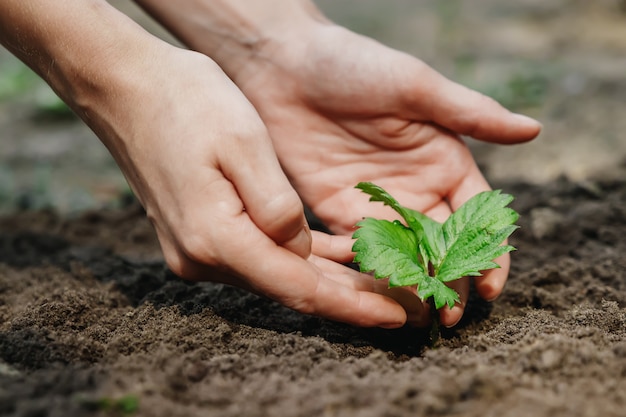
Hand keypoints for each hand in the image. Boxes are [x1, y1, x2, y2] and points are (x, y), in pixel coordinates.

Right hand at [70, 40, 408, 327]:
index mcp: (216, 238)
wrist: (128, 89)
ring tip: (381, 281)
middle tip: (403, 306)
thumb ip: (277, 207)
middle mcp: (203, 257)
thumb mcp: (244, 143)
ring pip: (279, 273)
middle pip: (291, 288)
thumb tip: (300, 249)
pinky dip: (300, 257)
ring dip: (329, 278)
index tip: (397, 317)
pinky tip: (337, 254)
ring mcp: (198, 251)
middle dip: (349, 298)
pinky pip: (262, 254)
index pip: (299, 288)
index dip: (351, 306)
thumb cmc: (188, 104)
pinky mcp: (202, 236)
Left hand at [233, 25, 541, 326]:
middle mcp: (415, 188)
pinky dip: (368, 276)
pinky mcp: (338, 212)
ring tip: (416, 319)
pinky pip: (358, 253)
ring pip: (404, 257)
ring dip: (412, 288)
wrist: (284, 68)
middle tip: (449, 318)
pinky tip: (372, 300)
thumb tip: (534, 130)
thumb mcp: (415, 87)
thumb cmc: (355, 66)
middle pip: (442, 247)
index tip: (490, 289)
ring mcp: (377, 203)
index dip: (488, 253)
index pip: (476, 217)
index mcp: (444, 161)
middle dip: (450, 282)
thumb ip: (469, 114)